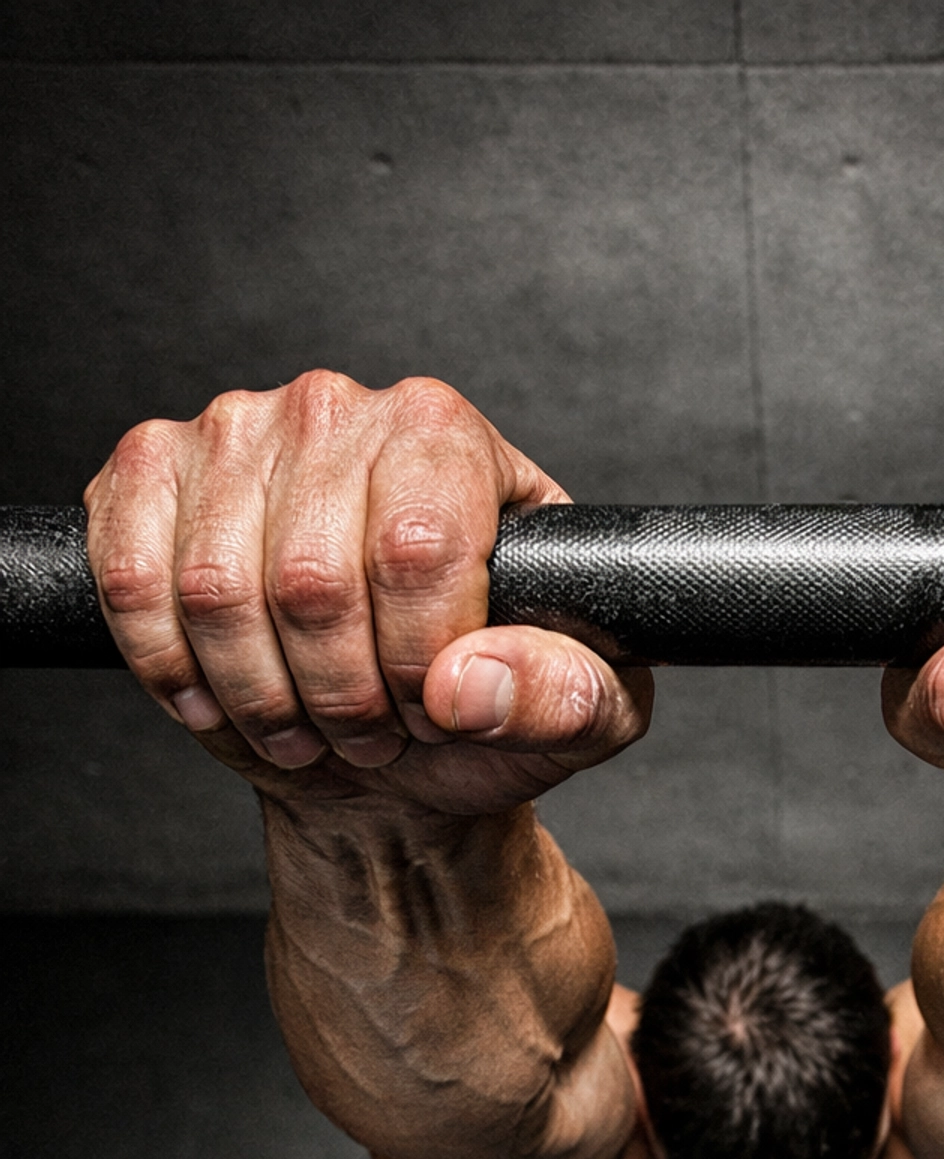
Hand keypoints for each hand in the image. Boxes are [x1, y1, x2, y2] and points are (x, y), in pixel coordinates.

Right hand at [85, 370, 651, 814]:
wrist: (391, 734)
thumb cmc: (485, 703)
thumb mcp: (579, 712)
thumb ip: (560, 696)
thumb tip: (466, 685)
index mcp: (448, 436)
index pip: (416, 549)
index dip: (417, 663)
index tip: (432, 711)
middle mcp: (337, 409)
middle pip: (313, 581)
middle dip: (340, 697)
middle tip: (371, 735)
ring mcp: (233, 431)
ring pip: (218, 594)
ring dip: (261, 697)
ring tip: (307, 727)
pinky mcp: (150, 474)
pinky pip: (135, 582)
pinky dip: (175, 670)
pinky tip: (223, 699)